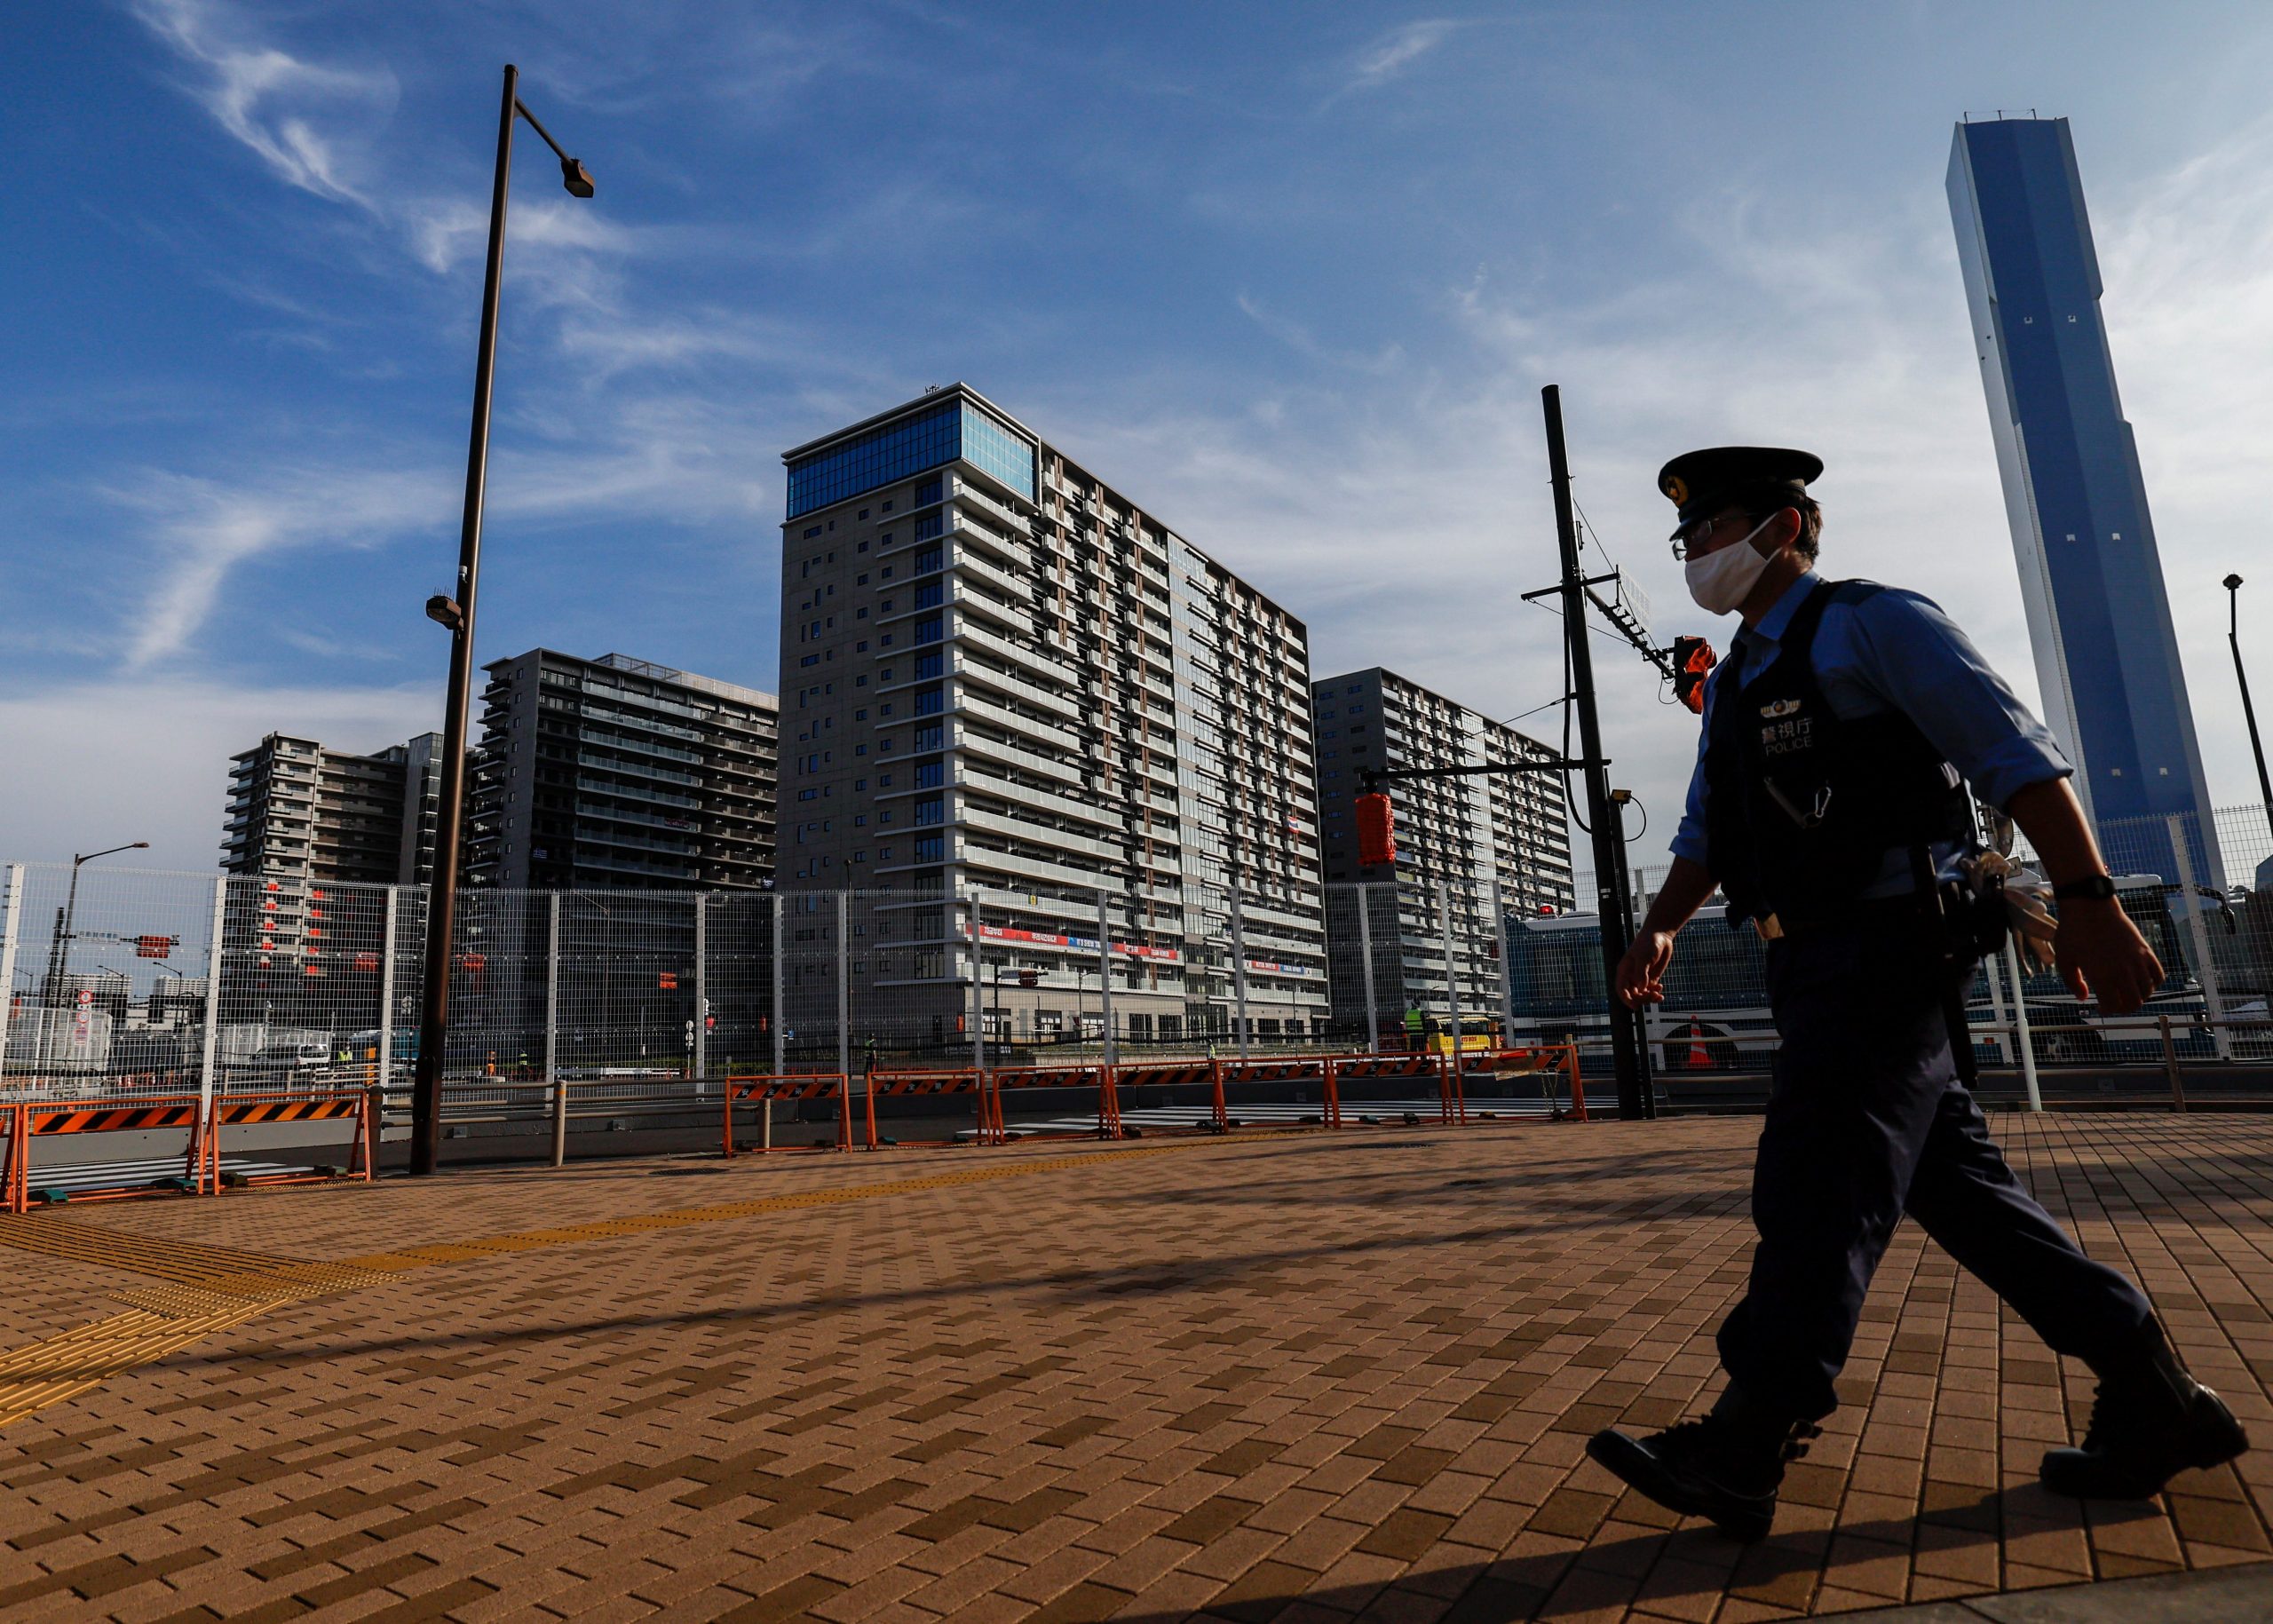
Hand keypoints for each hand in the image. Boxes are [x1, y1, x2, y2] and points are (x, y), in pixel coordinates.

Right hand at [1616, 930, 1674, 1008]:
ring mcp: (1641, 978)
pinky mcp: (1651, 978)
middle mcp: (1631, 976)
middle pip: (1633, 995)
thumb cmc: (1648, 943)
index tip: (1635, 1007)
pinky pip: (1651, 991)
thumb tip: (1641, 988)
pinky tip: (1661, 990)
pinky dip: (1655, 994)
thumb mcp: (1644, 957)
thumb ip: (1641, 973)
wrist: (1660, 936)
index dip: (1626, 999)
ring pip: (1642, 995)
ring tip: (1659, 995)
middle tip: (1653, 996)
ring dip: (1649, 998)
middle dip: (1642, 999)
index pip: (1621, 989)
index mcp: (1624, 971)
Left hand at [2054, 898, 2163, 1014]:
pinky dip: (2153, 983)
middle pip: (2135, 1002)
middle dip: (2124, 1008)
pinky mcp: (2145, 951)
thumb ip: (2073, 983)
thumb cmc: (2073, 933)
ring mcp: (2137, 960)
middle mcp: (2123, 971)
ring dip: (2138, 996)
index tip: (2101, 1007)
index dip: (2107, 1010)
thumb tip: (2083, 998)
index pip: (2114, 1005)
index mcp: (2102, 975)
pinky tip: (2141, 981)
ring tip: (2126, 992)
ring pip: (2148, 991)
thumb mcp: (2064, 959)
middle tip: (2115, 1003)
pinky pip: (2158, 974)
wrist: (2090, 908)